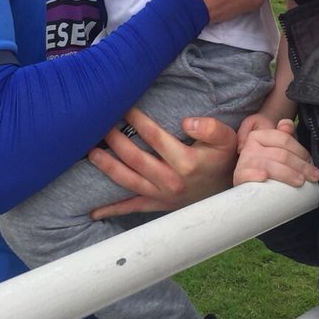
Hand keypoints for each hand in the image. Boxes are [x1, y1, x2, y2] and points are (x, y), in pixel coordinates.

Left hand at [88, 107, 237, 218]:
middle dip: (115, 140)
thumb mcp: (226, 139)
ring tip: (91, 153)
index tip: (123, 107)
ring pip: (128, 181)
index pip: (154, 137)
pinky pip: (132, 208)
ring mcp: (162, 196)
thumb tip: (187, 122)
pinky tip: (94, 211)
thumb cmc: (223, 159)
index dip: (136, 120)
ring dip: (107, 167)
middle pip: (135, 158)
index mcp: (186, 162)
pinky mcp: (158, 206)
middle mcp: (171, 181)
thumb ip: (210, 128)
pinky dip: (112, 210)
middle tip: (101, 125)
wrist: (228, 189)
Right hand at [233, 119, 318, 187]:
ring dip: (287, 174)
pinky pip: (247, 174)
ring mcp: (244, 161)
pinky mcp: (239, 176)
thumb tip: (287, 124)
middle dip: (300, 166)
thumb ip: (284, 133)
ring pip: (270, 165)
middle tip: (313, 176)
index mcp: (259, 135)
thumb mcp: (275, 143)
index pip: (284, 140)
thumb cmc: (266, 159)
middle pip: (281, 154)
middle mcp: (250, 146)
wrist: (248, 175)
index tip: (311, 162)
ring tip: (300, 181)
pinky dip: (255, 175)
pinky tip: (264, 178)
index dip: (301, 151)